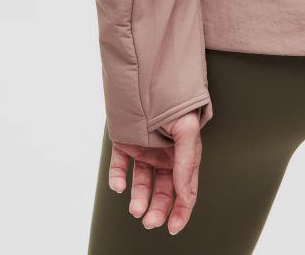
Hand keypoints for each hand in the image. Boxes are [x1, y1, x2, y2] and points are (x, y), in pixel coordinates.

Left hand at [109, 110, 201, 234]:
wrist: (146, 77)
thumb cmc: (174, 100)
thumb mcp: (187, 130)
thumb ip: (187, 162)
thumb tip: (184, 193)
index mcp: (183, 154)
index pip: (185, 188)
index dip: (181, 209)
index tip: (173, 227)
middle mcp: (164, 155)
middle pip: (162, 190)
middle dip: (158, 208)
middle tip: (150, 222)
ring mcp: (143, 150)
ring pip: (141, 182)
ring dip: (139, 198)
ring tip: (136, 209)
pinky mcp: (124, 143)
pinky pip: (119, 165)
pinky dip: (118, 178)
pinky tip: (119, 186)